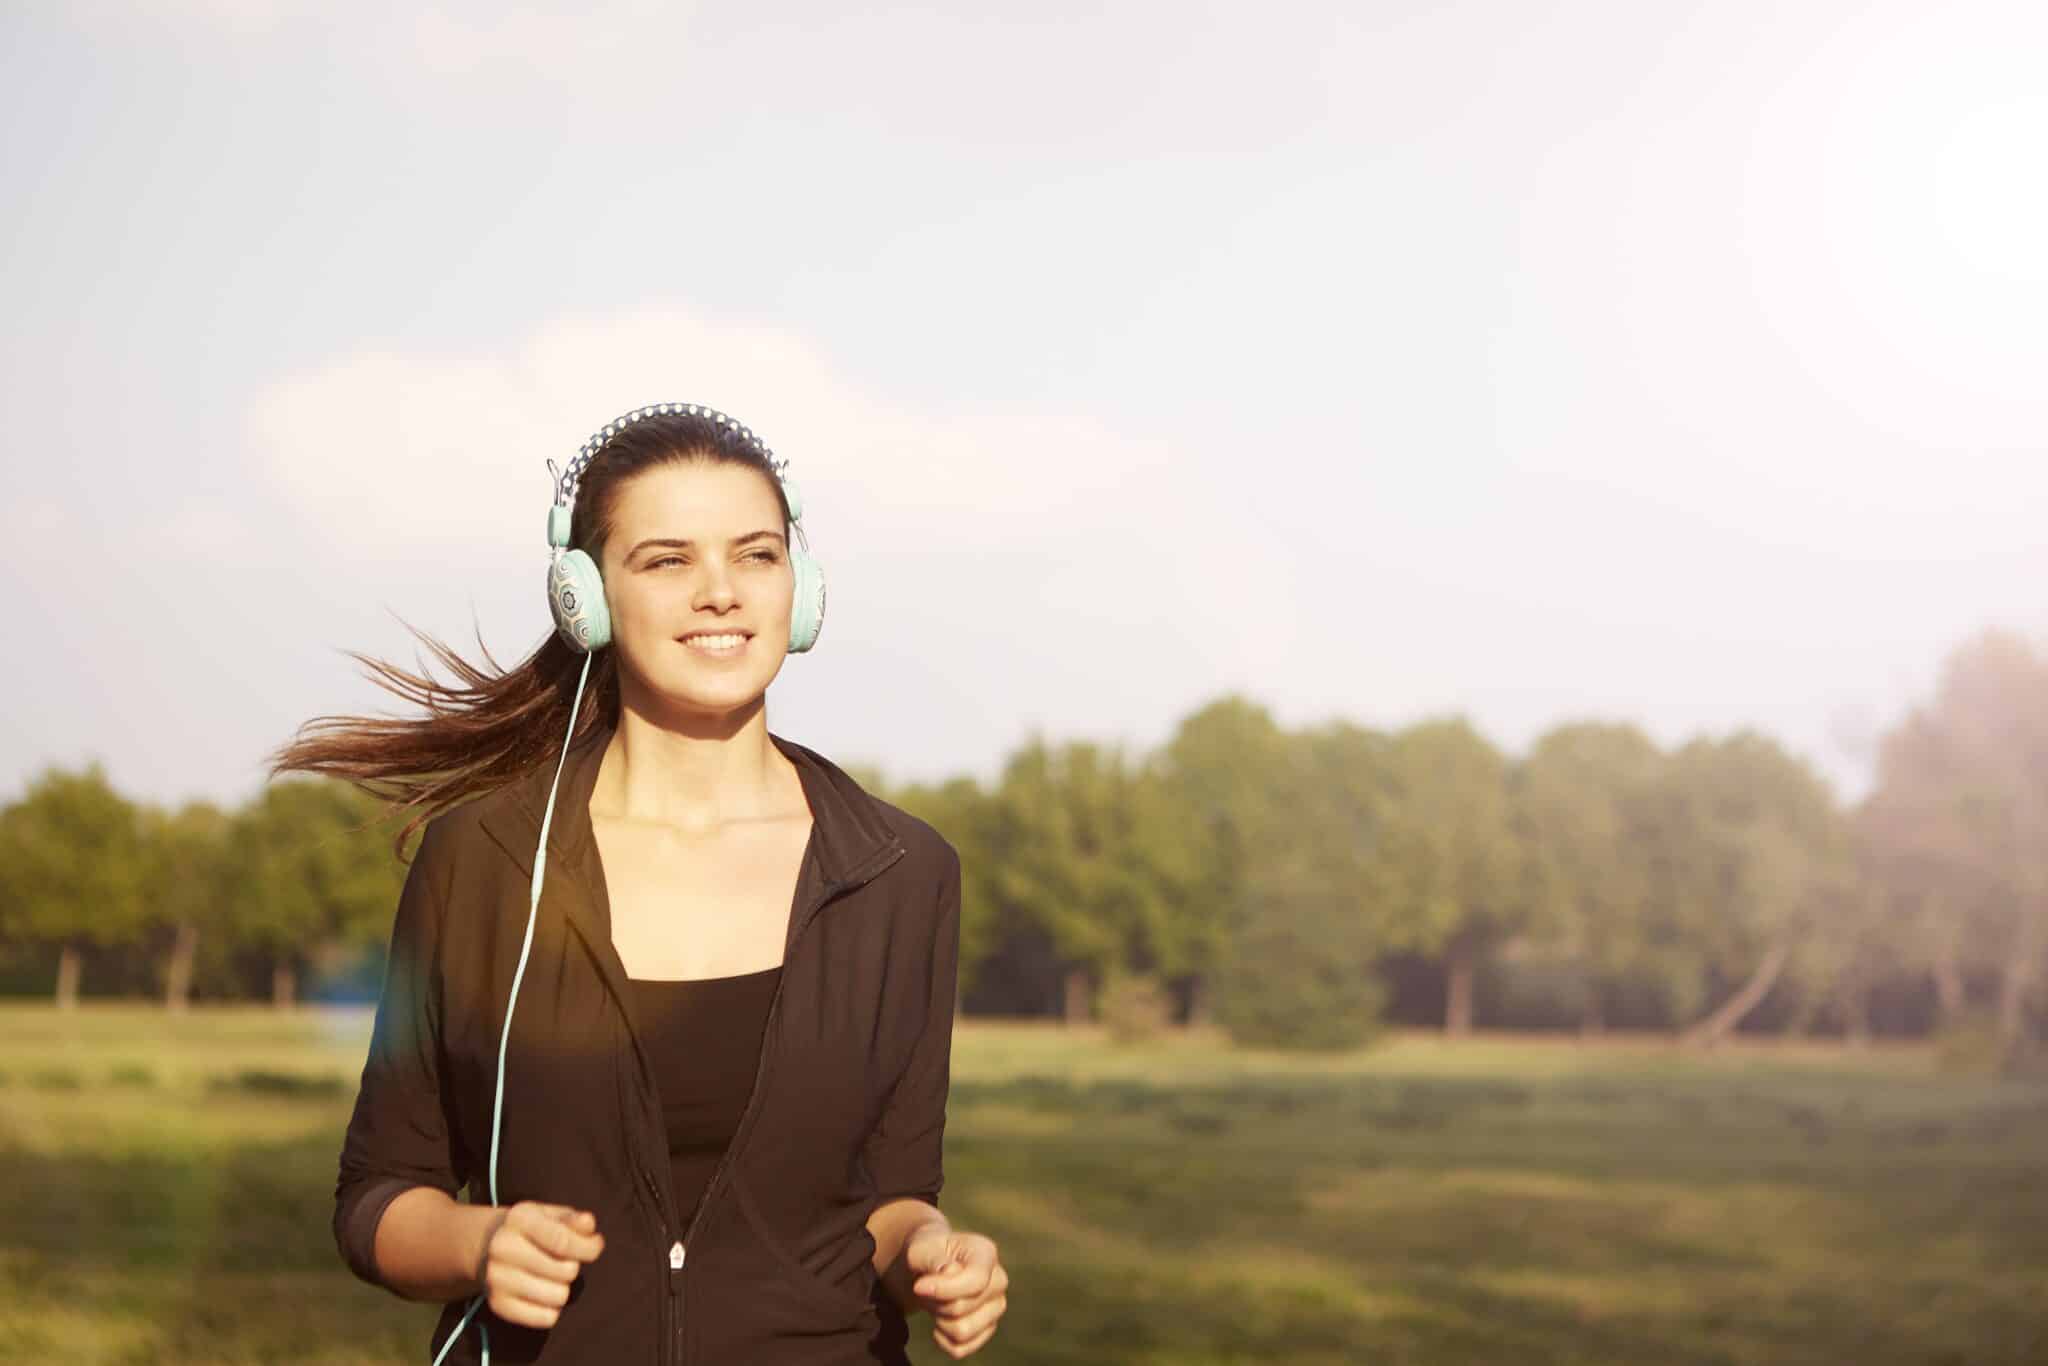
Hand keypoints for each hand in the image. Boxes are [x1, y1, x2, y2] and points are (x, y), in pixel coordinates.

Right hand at [476, 1202, 605, 1329]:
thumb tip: (588, 1223)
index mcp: (519, 1219)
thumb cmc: (532, 1230)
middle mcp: (503, 1247)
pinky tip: (542, 1294)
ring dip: (563, 1288)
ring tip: (551, 1277)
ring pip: (559, 1296)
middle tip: (563, 1261)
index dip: (588, 1248)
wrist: (487, 1247)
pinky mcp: (498, 1304)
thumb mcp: (551, 1215)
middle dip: (573, 1266)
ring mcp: (497, 1278)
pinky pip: (546, 1318)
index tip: (595, 1247)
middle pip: (565, 1271)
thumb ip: (573, 1219)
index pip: (563, 1241)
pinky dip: (552, 1309)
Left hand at [906, 1224, 1007, 1358]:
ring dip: (939, 1321)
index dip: (944, 1289)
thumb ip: (933, 1258)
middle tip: (927, 1289)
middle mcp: (998, 1280)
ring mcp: (996, 1307)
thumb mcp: (920, 1250)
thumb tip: (950, 1272)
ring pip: (963, 1332)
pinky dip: (942, 1340)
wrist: (924, 1269)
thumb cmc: (925, 1256)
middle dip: (936, 1302)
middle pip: (962, 1308)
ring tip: (935, 1303)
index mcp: (986, 1253)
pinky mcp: (987, 1329)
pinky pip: (961, 1349)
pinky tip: (938, 1323)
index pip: (976, 1281)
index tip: (918, 1287)